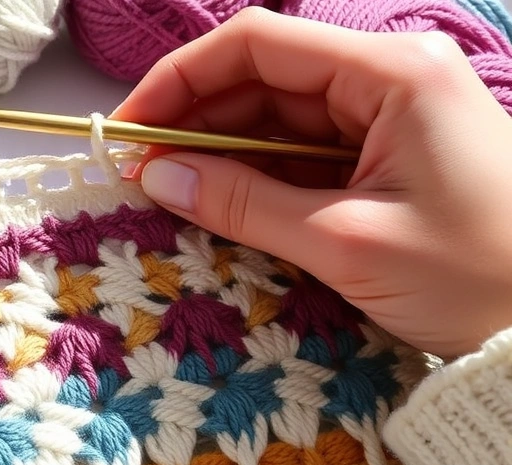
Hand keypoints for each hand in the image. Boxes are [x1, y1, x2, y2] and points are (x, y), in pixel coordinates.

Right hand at [115, 7, 511, 358]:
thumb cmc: (475, 279)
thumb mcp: (346, 242)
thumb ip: (244, 204)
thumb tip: (157, 178)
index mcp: (391, 75)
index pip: (257, 45)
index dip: (180, 80)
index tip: (129, 129)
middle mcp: (388, 82)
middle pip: (262, 80)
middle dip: (193, 123)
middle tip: (137, 174)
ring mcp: (389, 121)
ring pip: (277, 120)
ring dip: (219, 154)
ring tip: (166, 194)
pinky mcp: (386, 161)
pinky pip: (302, 157)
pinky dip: (256, 179)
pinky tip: (217, 205)